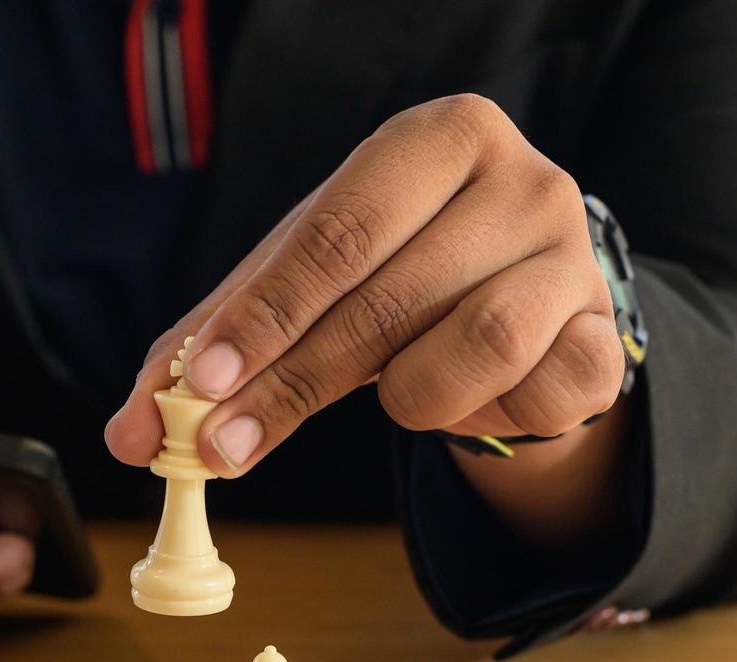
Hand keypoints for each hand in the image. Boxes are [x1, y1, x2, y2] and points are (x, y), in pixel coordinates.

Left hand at [106, 94, 623, 478]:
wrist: (521, 298)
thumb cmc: (396, 276)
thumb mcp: (301, 289)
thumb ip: (211, 348)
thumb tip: (130, 436)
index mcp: (438, 139)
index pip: (337, 232)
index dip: (263, 315)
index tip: (198, 383)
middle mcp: (522, 179)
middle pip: (389, 297)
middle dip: (292, 384)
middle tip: (221, 448)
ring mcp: (574, 256)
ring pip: (476, 346)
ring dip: (410, 397)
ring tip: (395, 395)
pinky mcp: (607, 334)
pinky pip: (535, 399)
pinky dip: (482, 415)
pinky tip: (468, 397)